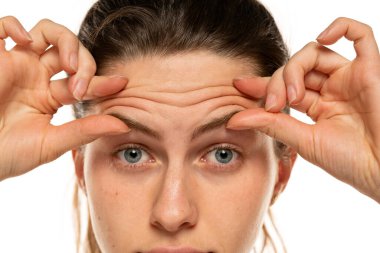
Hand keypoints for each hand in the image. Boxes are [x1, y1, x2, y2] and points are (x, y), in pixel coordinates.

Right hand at [0, 16, 129, 179]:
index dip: (104, 81)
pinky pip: (2, 25)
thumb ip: (86, 131)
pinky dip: (15, 25)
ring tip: (69, 64)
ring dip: (66, 42)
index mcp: (50, 96)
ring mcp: (16, 64)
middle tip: (81, 84)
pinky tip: (28, 43)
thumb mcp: (52, 143)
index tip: (122, 83)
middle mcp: (36, 77)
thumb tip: (123, 124)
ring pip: (48, 33)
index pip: (84, 81)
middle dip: (86, 62)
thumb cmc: (8, 154)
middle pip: (71, 52)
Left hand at [227, 17, 379, 202]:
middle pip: (296, 68)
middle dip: (277, 81)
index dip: (262, 83)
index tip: (238, 84)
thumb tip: (235, 119)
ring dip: (295, 68)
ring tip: (293, 95)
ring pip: (315, 53)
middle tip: (274, 104)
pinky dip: (341, 27)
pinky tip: (323, 37)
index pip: (285, 86)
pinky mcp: (372, 69)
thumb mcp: (304, 141)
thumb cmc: (350, 163)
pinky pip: (361, 34)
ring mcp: (350, 78)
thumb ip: (272, 125)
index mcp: (318, 108)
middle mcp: (332, 90)